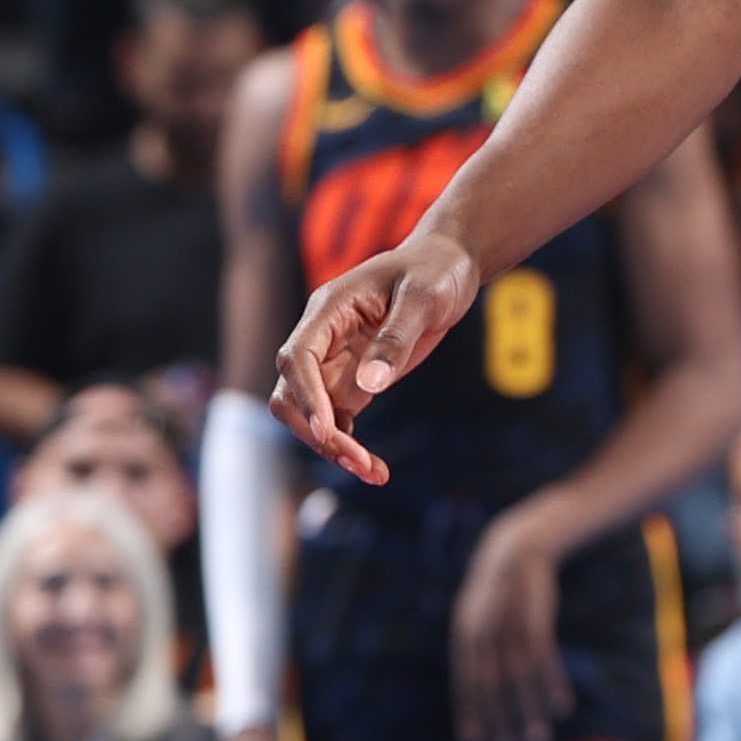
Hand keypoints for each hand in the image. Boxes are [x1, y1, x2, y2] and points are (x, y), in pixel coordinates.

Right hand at [274, 232, 485, 480]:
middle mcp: (322, 339)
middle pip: (292, 394)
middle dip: (318, 432)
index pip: (297, 358)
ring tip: (375, 474)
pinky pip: (339, 420)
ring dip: (334, 447)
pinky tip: (375, 469)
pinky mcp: (354, 381)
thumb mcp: (424, 297)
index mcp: (328, 310)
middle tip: (361, 463)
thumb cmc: (434, 271)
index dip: (306, 396)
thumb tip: (370, 384)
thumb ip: (396, 337)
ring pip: (313, 414)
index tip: (328, 431)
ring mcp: (335, 362)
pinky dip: (351, 445)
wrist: (447, 266)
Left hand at [448, 498, 578, 740]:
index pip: (465, 681)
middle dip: (500, 720)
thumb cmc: (504, 590)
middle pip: (490, 683)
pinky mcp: (535, 613)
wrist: (521, 544)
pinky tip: (561, 706)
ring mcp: (508, 621)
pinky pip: (543, 655)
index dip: (469, 712)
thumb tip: (486, 689)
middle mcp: (481, 629)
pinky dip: (551, 682)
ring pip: (517, 675)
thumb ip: (481, 648)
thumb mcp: (482, 615)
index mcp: (465, 633)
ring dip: (528, 710)